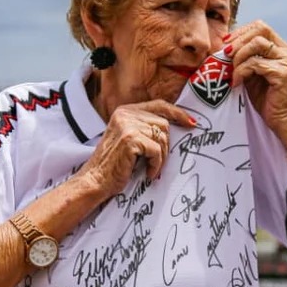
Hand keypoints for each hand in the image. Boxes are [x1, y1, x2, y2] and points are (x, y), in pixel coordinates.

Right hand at [78, 100, 195, 196]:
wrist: (95, 180)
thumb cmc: (114, 164)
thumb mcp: (129, 139)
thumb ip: (145, 129)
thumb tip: (176, 128)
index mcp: (126, 111)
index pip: (159, 105)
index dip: (177, 113)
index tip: (191, 123)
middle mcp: (125, 114)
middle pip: (163, 124)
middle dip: (165, 146)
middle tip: (157, 162)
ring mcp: (127, 125)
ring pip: (162, 138)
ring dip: (160, 158)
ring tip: (151, 168)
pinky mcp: (130, 139)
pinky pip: (156, 151)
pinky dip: (156, 165)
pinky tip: (147, 173)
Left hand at [225, 20, 286, 148]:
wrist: (282, 121)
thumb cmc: (266, 98)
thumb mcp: (253, 73)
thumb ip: (245, 58)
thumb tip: (224, 46)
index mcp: (282, 49)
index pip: (261, 27)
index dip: (241, 32)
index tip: (226, 43)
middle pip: (260, 30)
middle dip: (238, 41)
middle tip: (225, 55)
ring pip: (257, 44)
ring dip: (239, 57)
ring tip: (232, 72)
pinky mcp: (282, 74)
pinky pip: (255, 64)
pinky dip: (241, 72)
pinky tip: (236, 83)